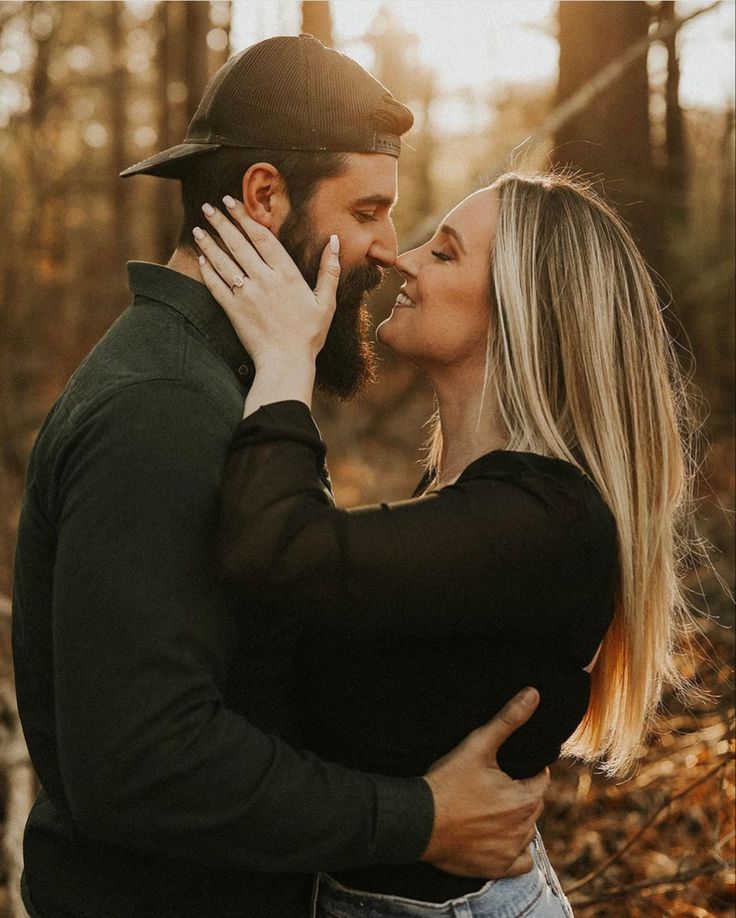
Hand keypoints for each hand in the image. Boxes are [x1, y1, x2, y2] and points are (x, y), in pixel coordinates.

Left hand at [193, 198, 340, 369]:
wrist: (286, 363)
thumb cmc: (309, 335)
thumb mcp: (327, 302)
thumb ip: (329, 270)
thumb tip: (334, 240)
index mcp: (287, 274)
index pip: (262, 237)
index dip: (246, 217)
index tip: (233, 203)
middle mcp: (265, 280)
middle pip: (239, 244)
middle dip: (222, 222)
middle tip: (209, 206)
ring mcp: (246, 294)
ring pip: (224, 261)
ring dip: (209, 242)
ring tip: (199, 226)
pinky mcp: (233, 310)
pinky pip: (216, 285)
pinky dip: (207, 270)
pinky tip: (201, 257)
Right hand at [421, 687, 548, 877]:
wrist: (419, 821)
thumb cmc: (448, 781)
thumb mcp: (478, 745)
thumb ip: (508, 719)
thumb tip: (533, 694)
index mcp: (525, 798)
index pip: (541, 780)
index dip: (526, 772)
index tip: (504, 769)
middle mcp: (524, 828)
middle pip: (533, 805)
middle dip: (519, 794)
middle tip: (492, 785)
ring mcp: (511, 851)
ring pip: (526, 831)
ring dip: (515, 821)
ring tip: (489, 808)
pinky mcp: (497, 868)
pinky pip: (521, 862)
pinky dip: (514, 850)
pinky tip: (496, 837)